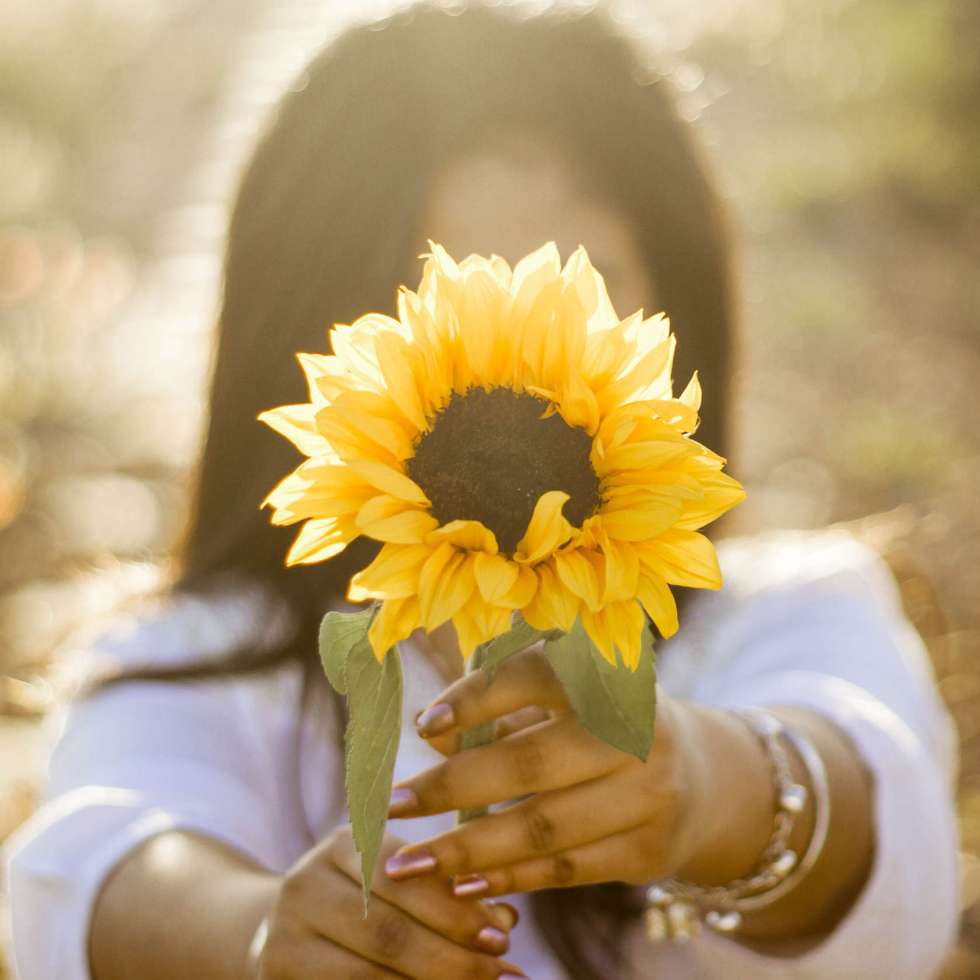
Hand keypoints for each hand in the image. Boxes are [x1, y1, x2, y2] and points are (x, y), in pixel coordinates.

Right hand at [255, 824, 525, 978]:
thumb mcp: (399, 880)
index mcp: (344, 844)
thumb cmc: (365, 900)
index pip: (407, 879)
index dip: (457, 910)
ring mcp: (284, 937)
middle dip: (452, 957)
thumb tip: (507, 918)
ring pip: (369, 975)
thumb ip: (448, 892)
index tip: (504, 934)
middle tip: (500, 971)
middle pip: (389, 932)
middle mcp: (306, 883)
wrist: (282, 929)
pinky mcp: (278, 977)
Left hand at [383, 648, 732, 896]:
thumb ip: (500, 711)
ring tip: (409, 863)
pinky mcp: (649, 850)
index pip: (532, 677)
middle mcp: (636, 732)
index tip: (421, 726)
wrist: (700, 775)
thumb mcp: (561, 702)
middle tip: (391, 804)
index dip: (475, 699)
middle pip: (528, 764)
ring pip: (542, 828)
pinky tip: (460, 884)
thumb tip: (433, 734)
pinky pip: (565, 869)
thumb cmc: (602, 726)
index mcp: (608, 675)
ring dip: (467, 849)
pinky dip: (507, 878)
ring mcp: (649, 794)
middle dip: (450, 788)